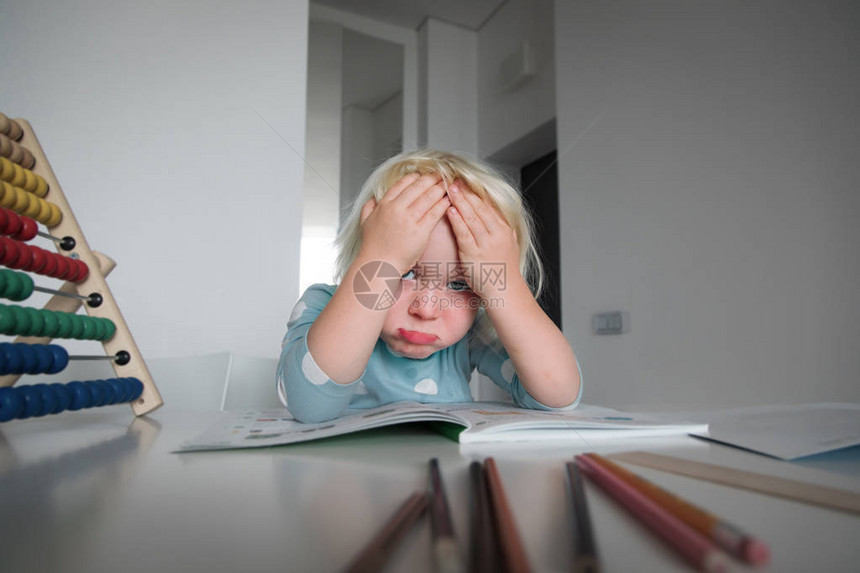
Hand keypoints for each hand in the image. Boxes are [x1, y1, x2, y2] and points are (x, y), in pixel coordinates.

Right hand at [358, 173, 450, 273]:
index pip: (402, 184)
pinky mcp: (420, 231)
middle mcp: (397, 208)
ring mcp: (409, 219)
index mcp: (384, 205)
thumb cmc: (373, 247)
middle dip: (431, 178)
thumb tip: (373, 198)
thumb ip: (368, 207)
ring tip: (447, 184)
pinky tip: (449, 200)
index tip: (423, 174)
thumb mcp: (365, 222)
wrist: (378, 265)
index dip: (415, 177)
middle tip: (441, 174)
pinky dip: (443, 204)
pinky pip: (434, 213)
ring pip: (428, 197)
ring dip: (440, 188)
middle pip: (418, 187)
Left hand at [445, 182, 521, 298]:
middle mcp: (496, 234)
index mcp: (504, 230)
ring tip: (450, 189)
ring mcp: (485, 243)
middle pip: (480, 208)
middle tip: (454, 180)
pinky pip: (464, 233)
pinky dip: (457, 220)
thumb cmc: (505, 271)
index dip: (476, 193)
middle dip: (466, 193)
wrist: (506, 291)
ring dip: (460, 202)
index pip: (489, 206)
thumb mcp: (510, 246)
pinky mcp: (474, 253)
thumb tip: (499, 218)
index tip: (466, 182)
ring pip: (471, 217)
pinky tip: (450, 210)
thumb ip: (505, 231)